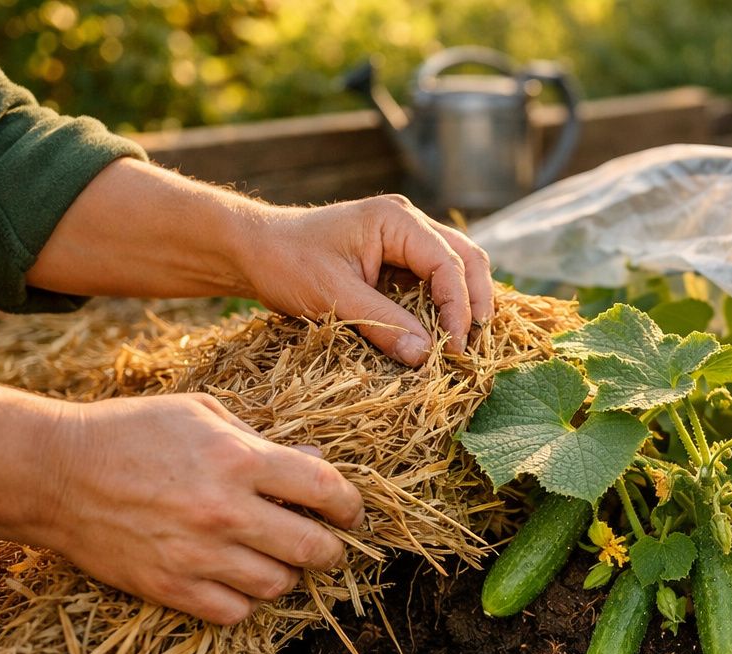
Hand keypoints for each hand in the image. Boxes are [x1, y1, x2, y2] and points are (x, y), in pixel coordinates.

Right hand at [0, 374, 364, 624]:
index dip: (349, 505)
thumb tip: (317, 462)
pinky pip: (236, 612)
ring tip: (275, 559)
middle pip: (314, 549)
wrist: (52, 473)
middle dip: (330, 549)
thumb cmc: (129, 432)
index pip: (326, 490)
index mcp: (238, 459)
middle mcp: (225, 511)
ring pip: (280, 585)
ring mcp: (198, 555)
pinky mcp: (170, 587)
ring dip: (287, 574)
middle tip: (325, 544)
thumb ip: (262, 440)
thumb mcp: (200, 413)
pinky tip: (238, 580)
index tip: (349, 512)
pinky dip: (246, 601)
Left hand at [240, 195, 496, 366]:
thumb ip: (381, 323)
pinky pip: (436, 280)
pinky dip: (445, 306)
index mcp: (397, 219)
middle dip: (476, 302)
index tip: (454, 348)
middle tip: (474, 346)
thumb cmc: (286, 262)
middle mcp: (409, 223)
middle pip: (467, 259)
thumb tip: (425, 356)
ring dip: (465, 304)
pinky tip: (444, 334)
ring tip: (465, 343)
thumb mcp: (332, 295)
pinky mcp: (400, 259)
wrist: (255, 250)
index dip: (458, 308)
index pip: (448, 264)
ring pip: (459, 268)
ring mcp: (407, 239)